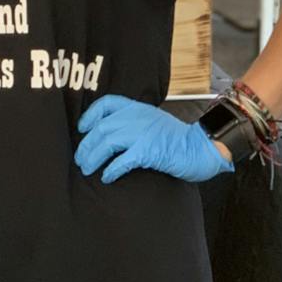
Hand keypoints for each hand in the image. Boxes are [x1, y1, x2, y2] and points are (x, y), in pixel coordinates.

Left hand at [75, 95, 231, 184]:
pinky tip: (107, 178)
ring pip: (106, 143)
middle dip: (86, 145)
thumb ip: (134, 122)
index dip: (90, 116)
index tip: (82, 129)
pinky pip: (121, 161)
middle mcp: (136, 117)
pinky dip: (111, 170)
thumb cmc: (178, 138)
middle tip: (80, 159)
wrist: (201, 146)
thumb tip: (111, 135)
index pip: (106, 103)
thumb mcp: (153, 120)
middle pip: (101, 128)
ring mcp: (142, 133)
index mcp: (137, 108)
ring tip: (87, 169)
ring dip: (93, 158)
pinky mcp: (147, 151)